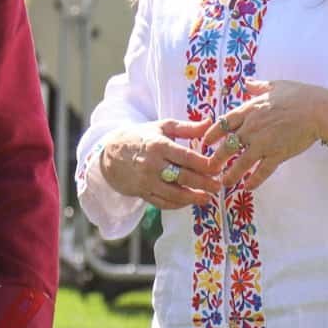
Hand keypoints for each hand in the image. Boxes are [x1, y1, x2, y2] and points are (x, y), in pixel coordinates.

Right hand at [98, 122, 220, 208]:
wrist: (109, 153)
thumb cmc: (140, 137)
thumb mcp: (161, 127)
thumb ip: (186, 127)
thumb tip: (210, 122)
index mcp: (159, 145)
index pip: (186, 158)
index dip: (205, 165)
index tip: (218, 168)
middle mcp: (152, 164)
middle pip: (183, 177)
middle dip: (204, 183)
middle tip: (218, 185)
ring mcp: (146, 181)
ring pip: (174, 194)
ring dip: (193, 198)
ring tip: (208, 197)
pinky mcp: (142, 193)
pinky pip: (163, 202)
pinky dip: (178, 204)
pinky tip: (189, 201)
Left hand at [198, 79, 327, 190]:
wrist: (318, 110)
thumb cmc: (298, 95)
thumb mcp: (275, 85)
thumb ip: (258, 86)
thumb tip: (247, 82)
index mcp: (249, 110)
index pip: (224, 124)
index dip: (212, 134)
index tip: (205, 142)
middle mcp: (252, 128)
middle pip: (228, 146)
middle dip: (216, 158)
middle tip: (209, 167)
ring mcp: (264, 143)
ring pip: (241, 162)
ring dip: (231, 174)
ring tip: (224, 183)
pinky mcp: (278, 155)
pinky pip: (262, 171)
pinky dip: (254, 180)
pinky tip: (248, 188)